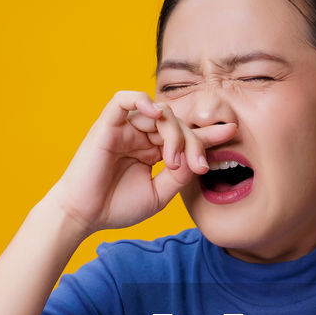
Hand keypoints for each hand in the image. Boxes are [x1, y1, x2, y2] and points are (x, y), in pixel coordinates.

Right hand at [45, 89, 237, 237]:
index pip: (184, 135)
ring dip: (173, 132)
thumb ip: (180, 175)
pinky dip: (141, 100)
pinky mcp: (107, 125)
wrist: (85, 215)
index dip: (208, 132)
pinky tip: (157, 114)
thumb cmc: (117, 206)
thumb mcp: (160, 193)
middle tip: (197, 166)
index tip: (231, 131)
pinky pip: (123, 99)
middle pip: (177, 123)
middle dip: (193, 141)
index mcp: (153, 151)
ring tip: (172, 159)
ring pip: (159, 112)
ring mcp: (124, 129)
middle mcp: (141, 136)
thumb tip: (197, 158)